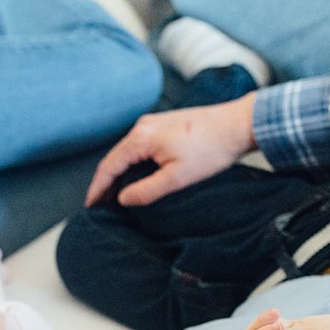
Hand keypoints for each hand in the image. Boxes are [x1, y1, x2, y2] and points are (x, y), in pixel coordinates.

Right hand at [85, 94, 257, 206]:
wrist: (237, 125)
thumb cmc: (210, 150)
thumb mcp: (177, 178)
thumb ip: (146, 190)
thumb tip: (123, 199)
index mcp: (141, 137)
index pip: (109, 166)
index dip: (98, 188)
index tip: (91, 206)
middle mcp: (142, 126)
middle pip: (115, 157)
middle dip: (105, 182)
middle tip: (99, 204)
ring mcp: (153, 123)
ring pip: (127, 152)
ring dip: (119, 173)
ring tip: (114, 194)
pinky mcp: (164, 124)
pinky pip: (139, 146)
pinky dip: (132, 163)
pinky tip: (135, 176)